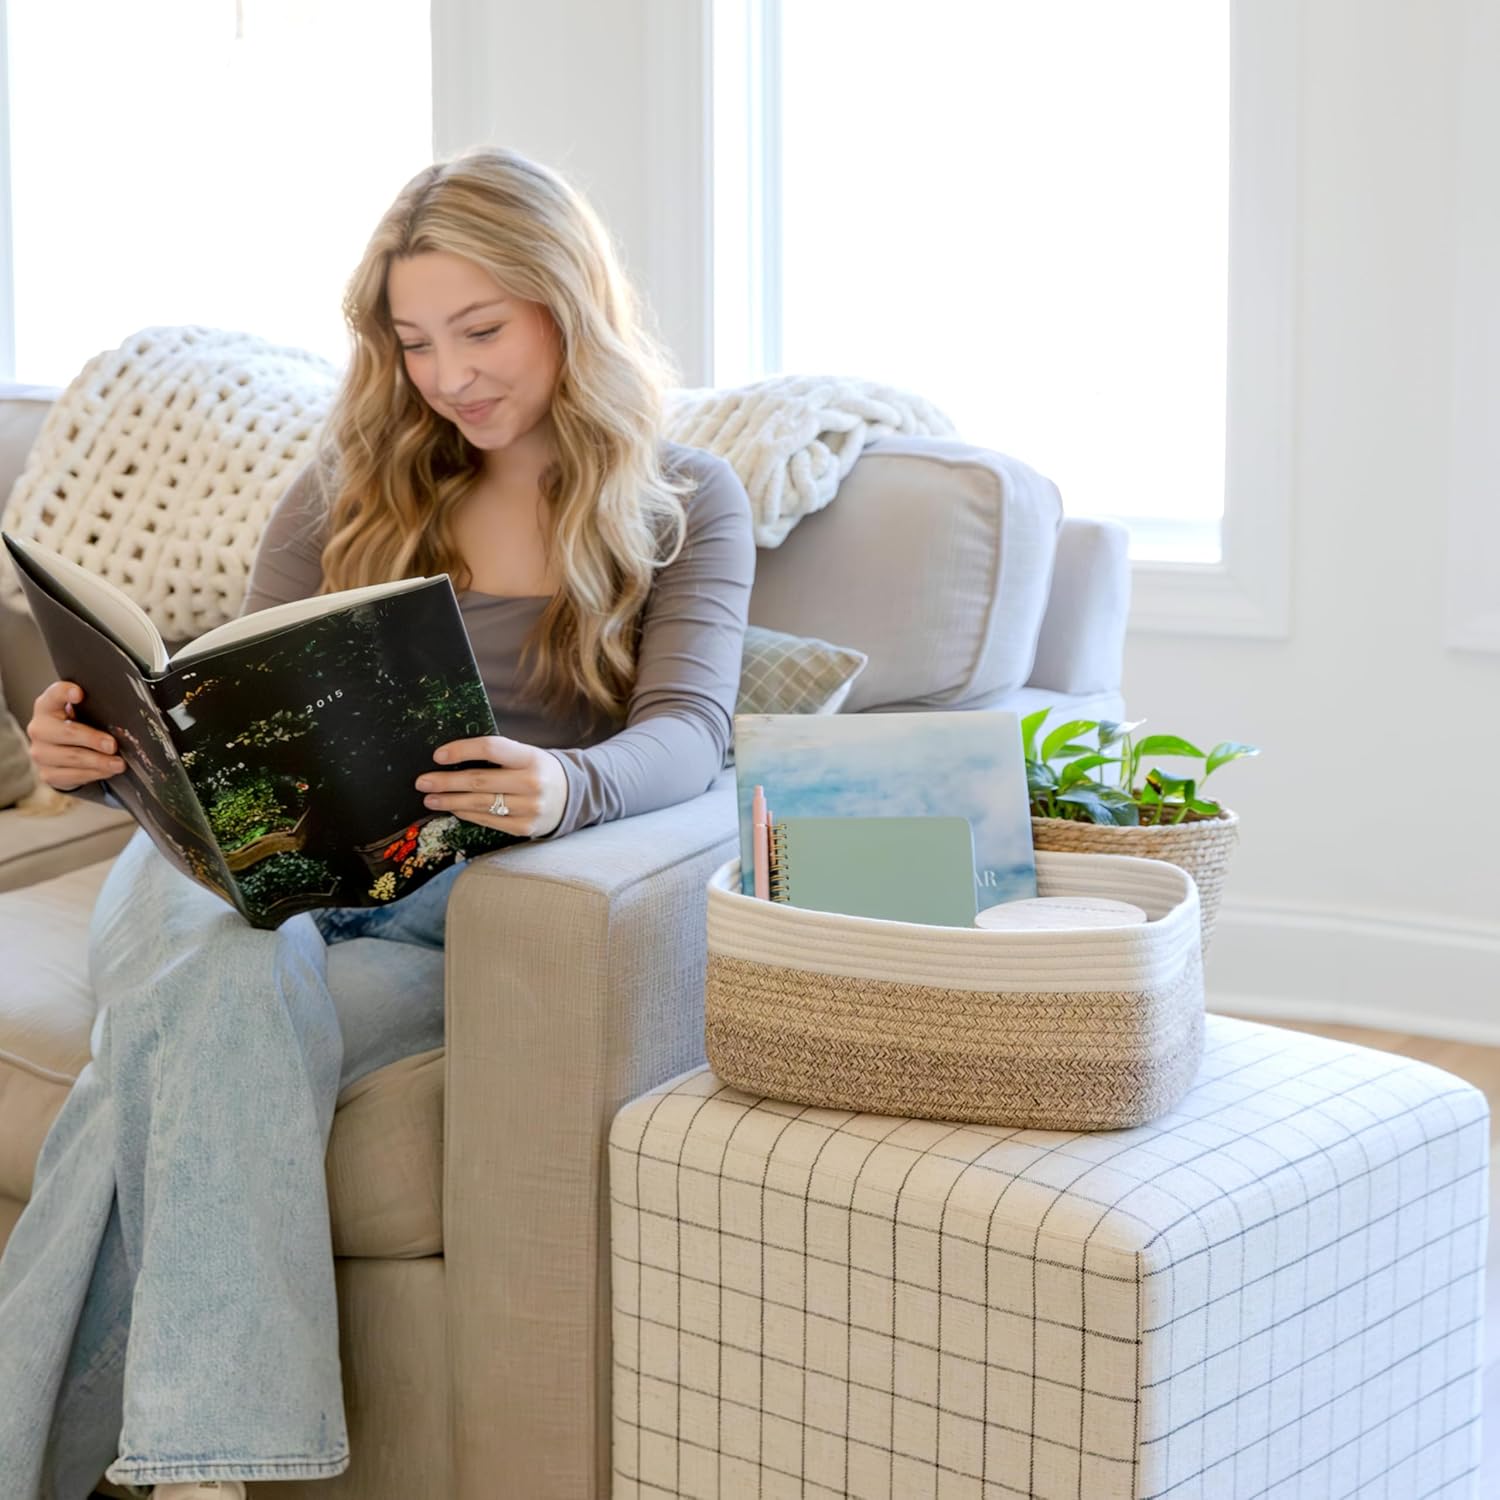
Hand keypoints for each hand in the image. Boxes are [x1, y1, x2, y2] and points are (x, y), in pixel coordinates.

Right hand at [27, 681, 126, 790]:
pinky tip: (107, 771)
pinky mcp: (48, 773)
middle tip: (112, 745)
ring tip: (118, 763)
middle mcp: (40, 728)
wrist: (62, 754)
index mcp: (47, 706)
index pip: (54, 694)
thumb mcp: (84, 713)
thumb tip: (124, 713)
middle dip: (93, 739)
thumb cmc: (77, 726)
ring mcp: (41, 752)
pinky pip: (74, 775)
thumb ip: (93, 707)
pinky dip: (94, 773)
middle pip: (67, 731)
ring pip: (73, 757)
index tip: (79, 694)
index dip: (65, 692)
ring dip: (99, 761)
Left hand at [416, 734, 568, 837]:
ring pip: (480, 804)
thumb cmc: (538, 770)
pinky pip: (488, 820)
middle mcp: (532, 783)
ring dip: (450, 801)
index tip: (438, 755)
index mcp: (531, 757)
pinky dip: (467, 814)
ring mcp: (529, 808)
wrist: (572, 796)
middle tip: (422, 782)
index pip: (491, 748)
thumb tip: (451, 758)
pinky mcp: (524, 828)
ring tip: (430, 799)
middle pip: (479, 780)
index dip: (462, 750)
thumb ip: (498, 755)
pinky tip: (454, 808)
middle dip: (445, 782)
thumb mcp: (526, 755)